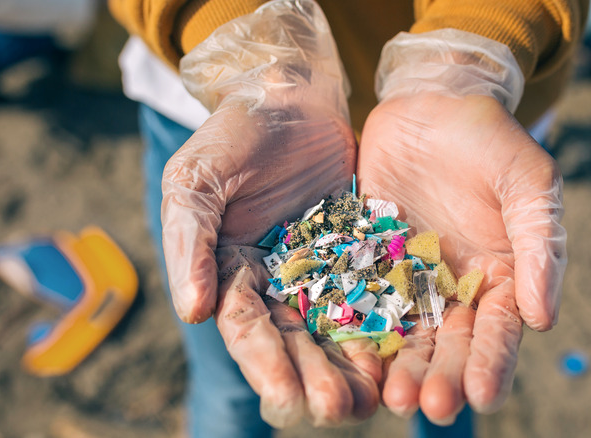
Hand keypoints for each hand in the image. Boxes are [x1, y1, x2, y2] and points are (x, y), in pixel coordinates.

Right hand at [160, 0, 379, 426]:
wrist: (290, 96)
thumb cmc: (234, 134)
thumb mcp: (196, 180)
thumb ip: (189, 243)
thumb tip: (192, 313)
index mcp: (231, 272)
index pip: (247, 329)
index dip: (265, 365)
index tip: (287, 398)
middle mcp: (276, 281)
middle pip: (295, 340)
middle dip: (315, 377)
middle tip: (339, 410)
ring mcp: (321, 269)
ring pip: (336, 327)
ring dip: (352, 365)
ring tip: (374, 399)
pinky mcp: (360, 252)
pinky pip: (373, 292)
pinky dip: (383, 323)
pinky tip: (400, 352)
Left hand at [358, 92, 566, 423]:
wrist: (430, 105)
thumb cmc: (489, 140)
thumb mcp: (528, 182)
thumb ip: (540, 246)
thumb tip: (545, 319)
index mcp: (501, 278)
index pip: (499, 331)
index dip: (493, 364)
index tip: (482, 395)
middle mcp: (454, 289)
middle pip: (450, 345)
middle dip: (442, 377)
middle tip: (431, 406)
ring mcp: (408, 279)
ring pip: (405, 335)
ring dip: (400, 368)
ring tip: (391, 396)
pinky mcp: (368, 262)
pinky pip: (361, 301)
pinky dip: (358, 332)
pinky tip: (350, 359)